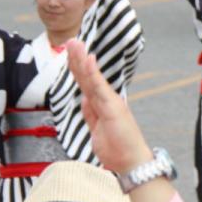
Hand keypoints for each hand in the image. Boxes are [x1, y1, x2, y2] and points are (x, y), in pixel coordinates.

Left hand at [66, 40, 150, 173]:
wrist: (132, 161)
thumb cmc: (118, 150)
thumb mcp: (97, 131)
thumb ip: (91, 115)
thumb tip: (84, 100)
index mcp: (102, 105)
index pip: (86, 83)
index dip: (76, 67)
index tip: (69, 53)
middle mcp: (106, 100)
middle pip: (87, 76)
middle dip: (77, 58)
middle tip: (70, 40)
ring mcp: (110, 101)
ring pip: (91, 77)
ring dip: (82, 59)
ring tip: (75, 43)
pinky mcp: (112, 106)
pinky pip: (99, 87)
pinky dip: (93, 72)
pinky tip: (88, 58)